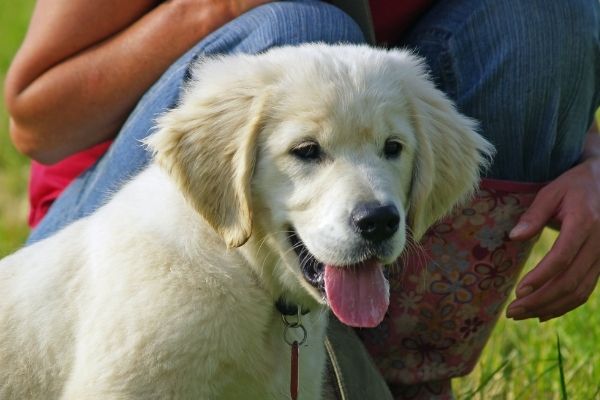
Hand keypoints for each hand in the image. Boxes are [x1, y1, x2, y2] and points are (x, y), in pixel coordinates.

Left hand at [506, 133, 599, 321]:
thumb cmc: (574, 185)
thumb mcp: (551, 191)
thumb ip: (533, 215)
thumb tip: (513, 237)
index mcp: (585, 223)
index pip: (562, 258)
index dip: (540, 277)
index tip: (518, 291)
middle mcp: (599, 243)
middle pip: (570, 281)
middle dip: (540, 300)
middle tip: (512, 312)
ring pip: (579, 291)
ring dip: (550, 307)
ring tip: (521, 314)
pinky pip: (586, 290)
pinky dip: (565, 305)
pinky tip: (543, 313)